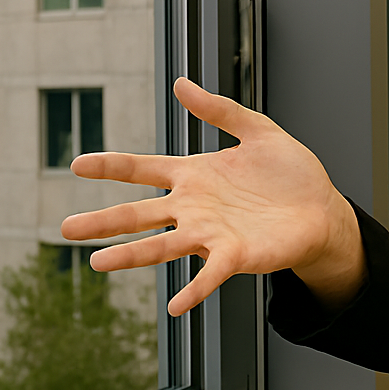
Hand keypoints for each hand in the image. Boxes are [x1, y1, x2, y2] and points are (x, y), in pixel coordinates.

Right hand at [60, 77, 364, 316]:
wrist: (323, 209)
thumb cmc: (290, 173)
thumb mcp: (258, 130)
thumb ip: (220, 109)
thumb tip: (180, 83)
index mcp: (195, 176)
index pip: (143, 168)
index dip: (112, 167)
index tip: (77, 165)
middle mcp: (194, 208)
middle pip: (139, 213)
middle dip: (103, 220)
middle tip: (65, 229)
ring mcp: (211, 234)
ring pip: (162, 245)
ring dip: (131, 255)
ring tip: (98, 262)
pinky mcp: (236, 256)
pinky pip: (210, 275)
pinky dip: (193, 290)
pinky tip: (175, 306)